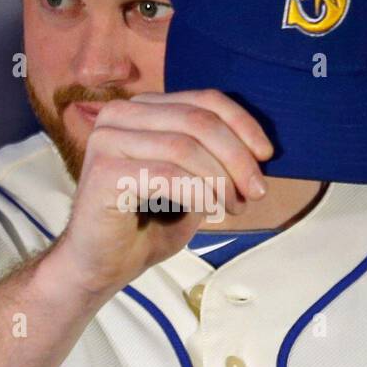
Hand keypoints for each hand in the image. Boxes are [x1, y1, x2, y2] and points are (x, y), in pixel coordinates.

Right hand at [52, 88, 273, 294]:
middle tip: (255, 191)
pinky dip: (199, 193)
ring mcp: (107, 140)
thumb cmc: (144, 227)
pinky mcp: (103, 171)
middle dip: (237, 156)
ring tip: (233, 207)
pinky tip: (210, 212)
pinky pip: (168, 175)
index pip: (203, 100)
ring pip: (185, 146)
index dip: (242, 124)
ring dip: (221, 179)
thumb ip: (212, 157)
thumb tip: (258, 151)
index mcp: (140, 110)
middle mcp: (119, 115)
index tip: (267, 155)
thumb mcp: (188, 182)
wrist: (99, 266)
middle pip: (198, 120)